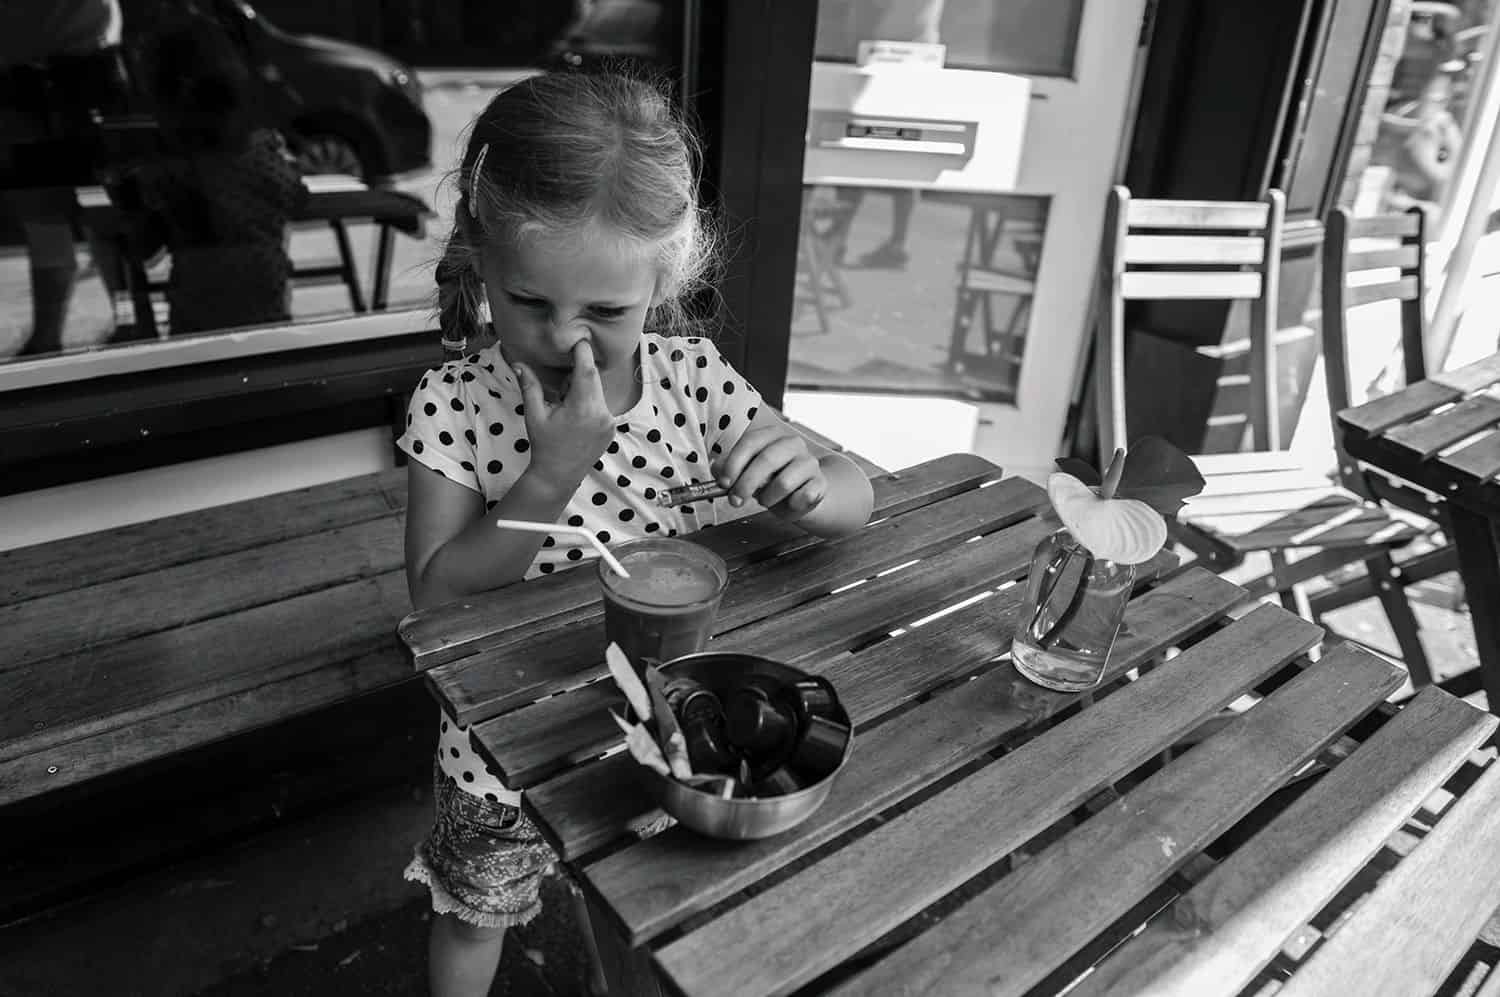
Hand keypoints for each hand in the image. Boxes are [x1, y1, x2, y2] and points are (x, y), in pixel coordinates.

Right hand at [512, 340, 614, 488]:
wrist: (559, 475)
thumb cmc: (544, 445)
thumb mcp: (534, 415)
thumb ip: (530, 386)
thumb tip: (518, 363)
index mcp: (583, 407)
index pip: (587, 369)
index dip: (583, 352)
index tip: (578, 340)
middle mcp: (601, 413)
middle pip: (593, 379)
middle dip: (578, 375)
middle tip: (561, 389)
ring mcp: (609, 421)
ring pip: (598, 391)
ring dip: (584, 391)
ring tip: (566, 409)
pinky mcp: (612, 428)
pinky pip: (602, 405)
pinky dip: (590, 403)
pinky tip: (576, 420)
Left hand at [713, 425, 826, 520]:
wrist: (803, 496)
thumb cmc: (772, 482)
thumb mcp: (748, 474)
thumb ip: (730, 469)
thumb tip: (716, 470)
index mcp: (772, 435)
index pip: (751, 442)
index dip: (734, 463)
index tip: (724, 483)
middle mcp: (793, 444)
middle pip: (767, 460)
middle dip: (746, 484)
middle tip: (735, 501)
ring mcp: (809, 463)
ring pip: (784, 482)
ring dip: (768, 498)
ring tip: (766, 500)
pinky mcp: (820, 483)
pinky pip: (803, 496)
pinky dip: (791, 505)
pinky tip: (789, 503)